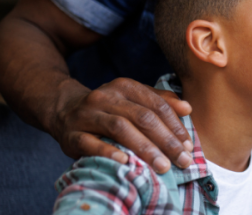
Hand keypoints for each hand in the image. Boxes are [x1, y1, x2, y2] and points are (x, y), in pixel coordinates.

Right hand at [50, 77, 193, 172]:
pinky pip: (90, 142)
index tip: (188, 145)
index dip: (175, 126)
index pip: (156, 105)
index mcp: (124, 86)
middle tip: (182, 159)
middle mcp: (105, 97)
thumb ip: (160, 102)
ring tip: (162, 165)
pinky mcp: (71, 134)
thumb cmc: (108, 109)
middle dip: (166, 140)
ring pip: (120, 128)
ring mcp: (86, 114)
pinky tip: (125, 161)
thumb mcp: (133, 100)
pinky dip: (108, 151)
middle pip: (142, 117)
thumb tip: (188, 108)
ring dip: (145, 147)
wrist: (63, 110)